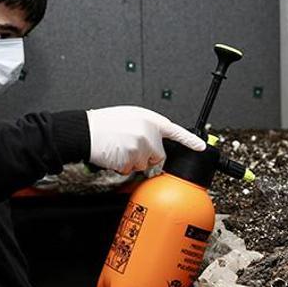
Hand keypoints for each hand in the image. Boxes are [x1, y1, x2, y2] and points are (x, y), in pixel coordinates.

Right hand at [86, 106, 205, 174]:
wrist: (86, 131)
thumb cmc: (104, 124)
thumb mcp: (130, 116)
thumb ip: (147, 126)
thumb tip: (155, 139)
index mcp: (150, 118)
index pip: (176, 131)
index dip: (190, 140)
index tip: (201, 147)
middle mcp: (148, 131)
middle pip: (158, 155)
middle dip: (146, 155)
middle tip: (129, 145)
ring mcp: (141, 146)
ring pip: (144, 164)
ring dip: (133, 161)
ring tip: (119, 147)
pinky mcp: (132, 158)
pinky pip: (132, 170)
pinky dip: (123, 166)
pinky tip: (114, 154)